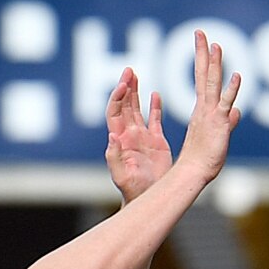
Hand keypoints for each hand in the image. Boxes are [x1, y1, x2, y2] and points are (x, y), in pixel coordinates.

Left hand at [102, 67, 171, 202]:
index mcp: (120, 140)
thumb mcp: (121, 176)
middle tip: (128, 70)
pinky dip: (154, 107)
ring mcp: (142, 138)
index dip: (117, 97)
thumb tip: (112, 137)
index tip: (123, 83)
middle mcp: (129, 135)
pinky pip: (154, 120)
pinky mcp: (156, 142)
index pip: (115, 113)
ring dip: (135, 92)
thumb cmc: (132, 190)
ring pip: (136, 109)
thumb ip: (114, 157)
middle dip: (125, 87)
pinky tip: (155, 94)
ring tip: (135, 74)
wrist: (148, 198)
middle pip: (124, 105)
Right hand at [170, 33, 242, 181]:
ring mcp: (210, 113)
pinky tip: (237, 75)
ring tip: (216, 44)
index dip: (203, 59)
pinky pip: (225, 103)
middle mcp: (204, 107)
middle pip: (203, 74)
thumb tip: (237, 112)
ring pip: (212, 83)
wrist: (194, 172)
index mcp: (201, 109)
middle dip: (202, 52)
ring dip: (215, 64)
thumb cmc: (203, 159)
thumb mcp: (219, 135)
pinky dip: (232, 89)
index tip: (204, 43)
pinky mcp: (218, 122)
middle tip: (200, 32)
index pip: (201, 78)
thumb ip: (228, 121)